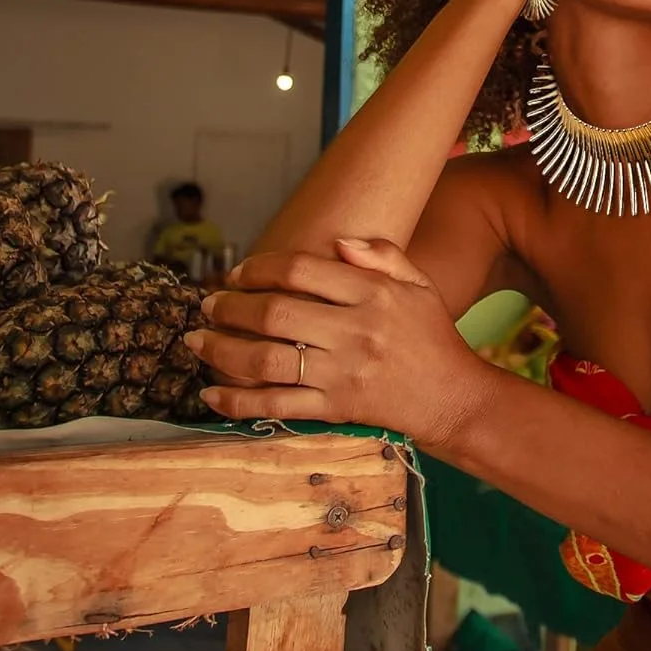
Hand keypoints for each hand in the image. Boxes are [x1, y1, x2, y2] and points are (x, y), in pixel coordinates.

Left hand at [184, 239, 489, 447]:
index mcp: (374, 294)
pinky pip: (276, 405)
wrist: (453, 398)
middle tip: (208, 305)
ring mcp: (343, 374)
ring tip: (197, 342)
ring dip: (222, 350)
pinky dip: (238, 401)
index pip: (301, 270)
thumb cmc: (432, 337)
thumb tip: (338, 241)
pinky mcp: (335, 409)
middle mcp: (355, 332)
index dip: (259, 268)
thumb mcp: (418, 284)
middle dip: (230, 307)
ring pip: (266, 361)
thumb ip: (382, 256)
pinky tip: (211, 393)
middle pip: (275, 313)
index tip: (238, 273)